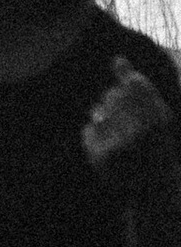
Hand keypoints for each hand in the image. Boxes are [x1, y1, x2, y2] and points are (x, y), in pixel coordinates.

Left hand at [84, 64, 176, 201]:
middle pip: (112, 95)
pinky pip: (88, 129)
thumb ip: (136, 85)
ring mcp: (118, 145)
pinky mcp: (100, 156)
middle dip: (117, 104)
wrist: (154, 188)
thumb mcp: (156, 114)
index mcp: (158, 119)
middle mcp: (139, 130)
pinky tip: (111, 146)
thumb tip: (116, 57)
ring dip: (106, 118)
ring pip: (98, 110)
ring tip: (122, 135)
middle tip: (129, 124)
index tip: (130, 94)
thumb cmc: (156, 145)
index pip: (133, 83)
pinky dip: (96, 134)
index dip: (129, 84)